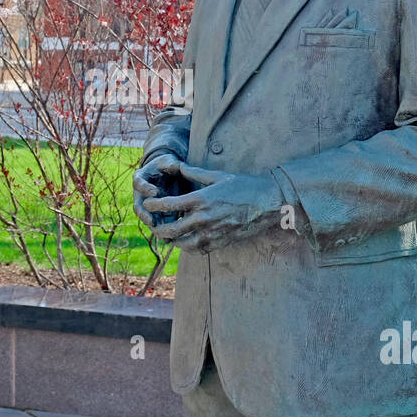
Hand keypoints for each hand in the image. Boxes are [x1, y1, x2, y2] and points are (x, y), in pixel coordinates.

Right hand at [133, 152, 183, 228]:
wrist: (168, 174)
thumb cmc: (168, 165)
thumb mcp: (169, 162)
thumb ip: (172, 164)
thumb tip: (177, 166)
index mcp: (140, 178)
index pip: (139, 183)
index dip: (145, 188)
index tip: (155, 192)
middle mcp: (139, 193)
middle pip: (138, 205)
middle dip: (145, 214)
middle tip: (152, 221)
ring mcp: (145, 205)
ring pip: (145, 218)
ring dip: (153, 226)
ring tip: (161, 234)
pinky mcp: (154, 213)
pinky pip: (155, 224)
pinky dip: (161, 231)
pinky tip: (169, 239)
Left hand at [144, 162, 283, 253]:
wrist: (268, 203)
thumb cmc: (244, 186)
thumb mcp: (218, 176)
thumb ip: (195, 173)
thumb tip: (178, 167)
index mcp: (201, 199)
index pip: (169, 205)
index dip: (154, 205)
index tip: (148, 205)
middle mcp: (204, 218)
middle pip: (171, 229)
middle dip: (158, 228)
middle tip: (153, 225)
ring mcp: (212, 233)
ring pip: (183, 244)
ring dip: (172, 240)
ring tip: (167, 236)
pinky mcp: (220, 242)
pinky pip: (198, 250)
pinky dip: (188, 247)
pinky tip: (185, 242)